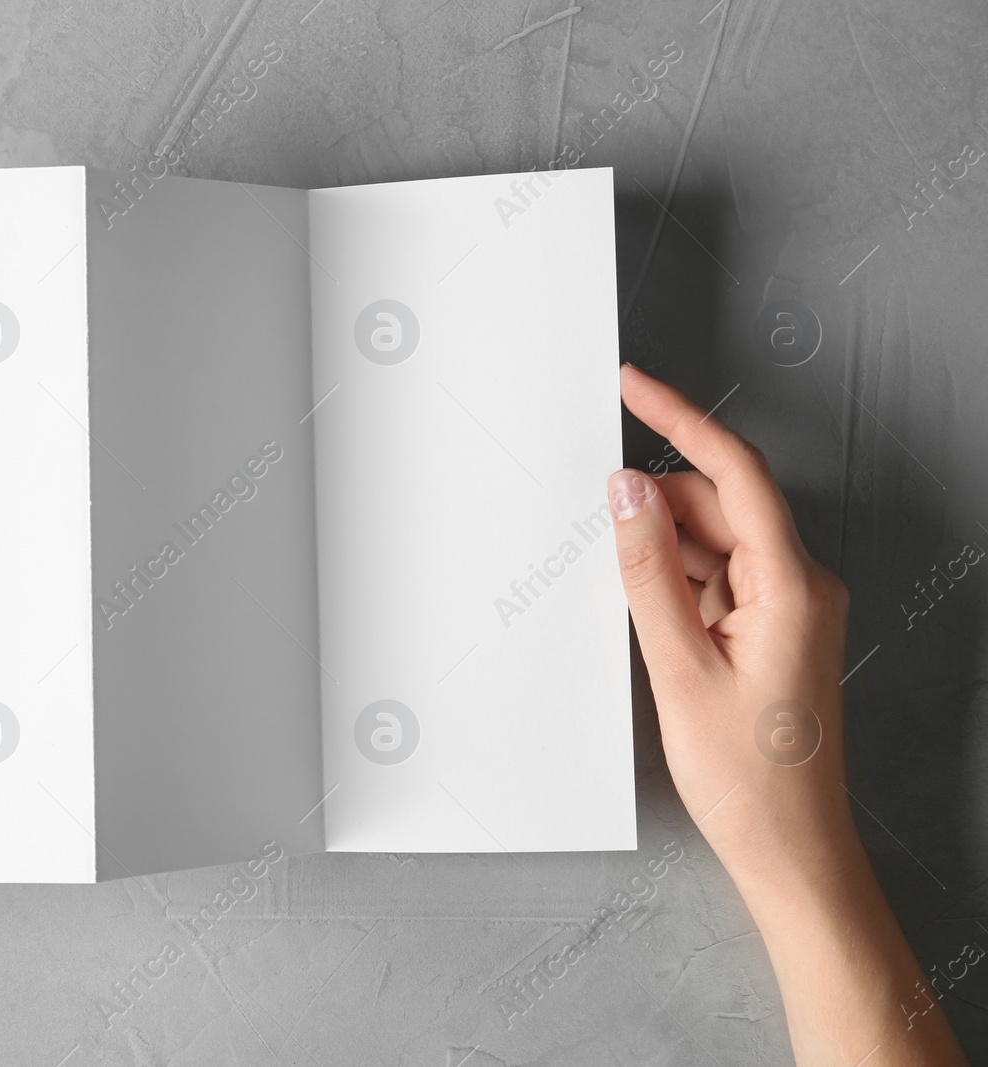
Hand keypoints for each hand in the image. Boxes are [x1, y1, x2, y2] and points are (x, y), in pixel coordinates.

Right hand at [607, 364, 963, 1065]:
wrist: (790, 850)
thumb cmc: (748, 777)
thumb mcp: (680, 667)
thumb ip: (649, 572)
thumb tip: (627, 492)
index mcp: (792, 586)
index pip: (735, 472)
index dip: (680, 418)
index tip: (633, 385)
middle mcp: (800, 585)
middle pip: (720, 506)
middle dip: (657, 504)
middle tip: (596, 518)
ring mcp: (788, 608)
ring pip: (715, 543)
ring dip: (664, 550)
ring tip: (623, 590)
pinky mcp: (771, 630)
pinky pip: (717, 579)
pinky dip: (677, 581)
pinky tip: (647, 609)